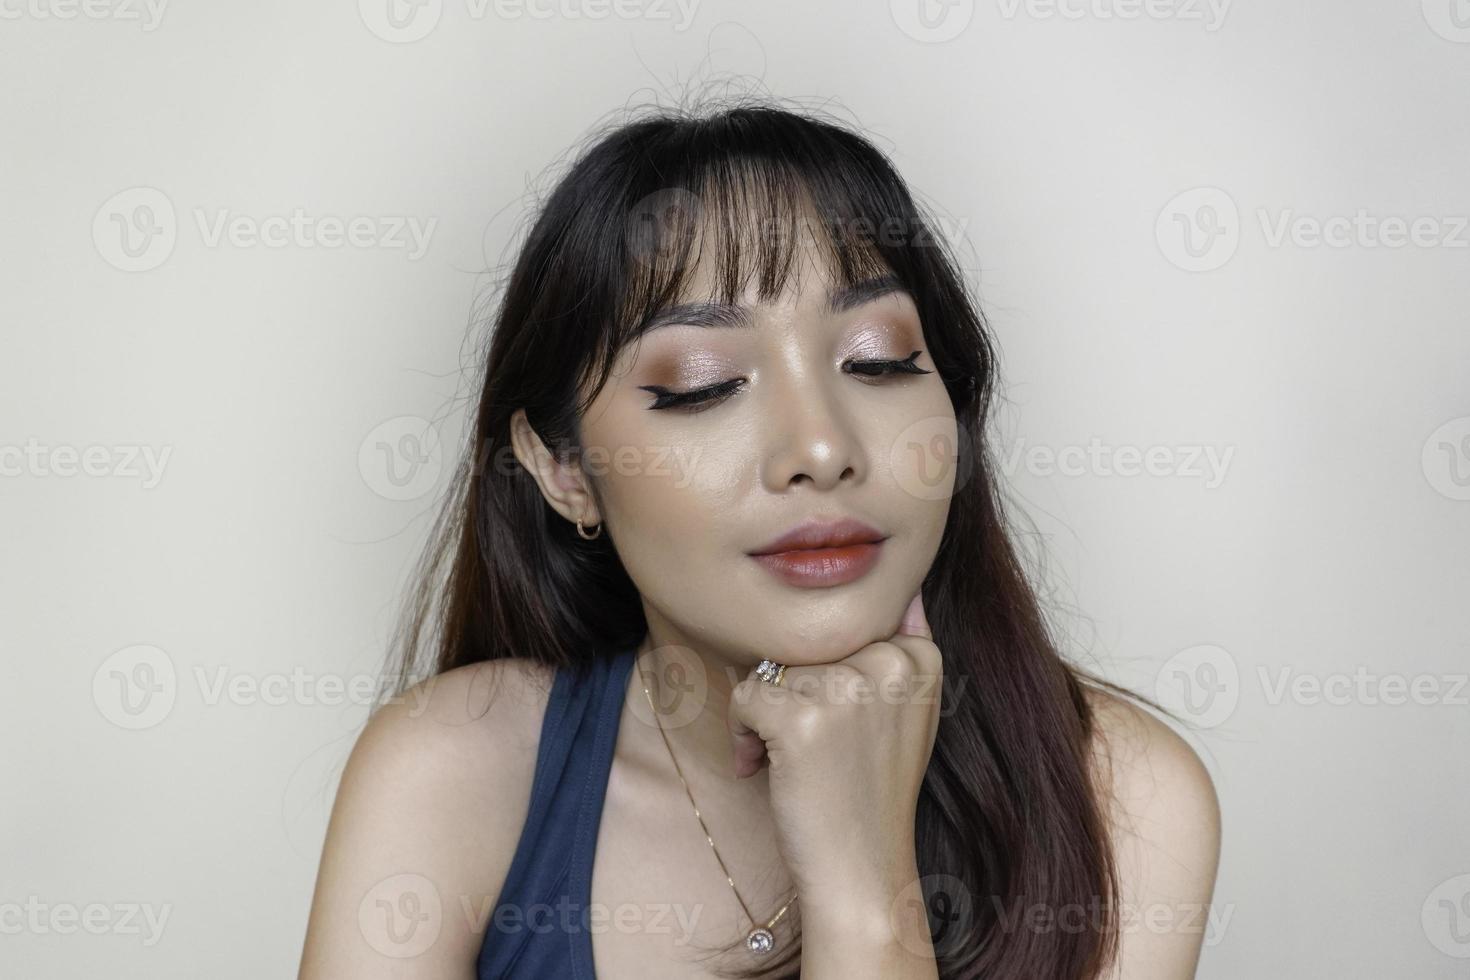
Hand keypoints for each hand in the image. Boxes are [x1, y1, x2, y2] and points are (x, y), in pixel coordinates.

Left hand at [726, 590, 943, 903]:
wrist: (861, 869)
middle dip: (792, 692)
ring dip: (765, 715)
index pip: (845, 625)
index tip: (843, 724)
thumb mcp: (913, 713)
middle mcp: (888, 664)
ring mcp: (846, 688)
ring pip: (772, 667)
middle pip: (805, 643)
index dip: (827, 674)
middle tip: (810, 747)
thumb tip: (909, 586)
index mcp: (919, 658)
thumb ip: (909, 645)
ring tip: (789, 761)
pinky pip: (745, 695)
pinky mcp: (802, 716)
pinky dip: (742, 735)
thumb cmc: (873, 793)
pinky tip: (764, 768)